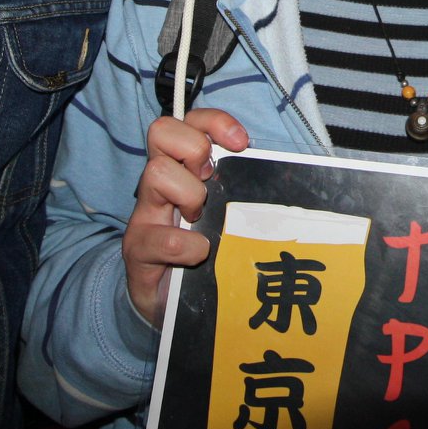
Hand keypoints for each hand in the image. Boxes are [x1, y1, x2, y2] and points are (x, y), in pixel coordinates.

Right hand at [122, 108, 248, 325]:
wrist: (170, 307)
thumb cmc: (205, 252)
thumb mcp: (227, 214)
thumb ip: (244, 191)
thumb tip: (289, 177)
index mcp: (183, 171)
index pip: (190, 122)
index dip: (215, 122)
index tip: (240, 142)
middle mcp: (159, 185)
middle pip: (161, 131)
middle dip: (194, 150)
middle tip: (210, 181)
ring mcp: (145, 215)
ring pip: (155, 174)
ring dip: (189, 194)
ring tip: (201, 220)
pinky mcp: (138, 249)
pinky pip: (159, 236)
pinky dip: (185, 245)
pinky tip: (198, 254)